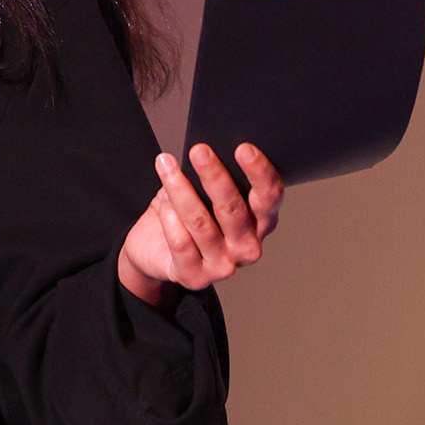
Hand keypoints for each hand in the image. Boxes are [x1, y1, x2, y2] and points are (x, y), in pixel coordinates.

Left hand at [118, 143, 282, 306]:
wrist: (155, 252)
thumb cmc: (187, 217)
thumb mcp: (205, 194)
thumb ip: (212, 180)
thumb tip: (206, 153)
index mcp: (260, 223)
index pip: (269, 197)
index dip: (259, 172)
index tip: (243, 148)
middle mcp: (247, 247)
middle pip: (233, 208)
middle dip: (214, 176)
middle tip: (199, 151)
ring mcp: (223, 265)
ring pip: (201, 223)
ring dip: (181, 190)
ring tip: (166, 166)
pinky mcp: (195, 276)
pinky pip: (181, 242)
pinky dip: (169, 218)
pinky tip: (162, 202)